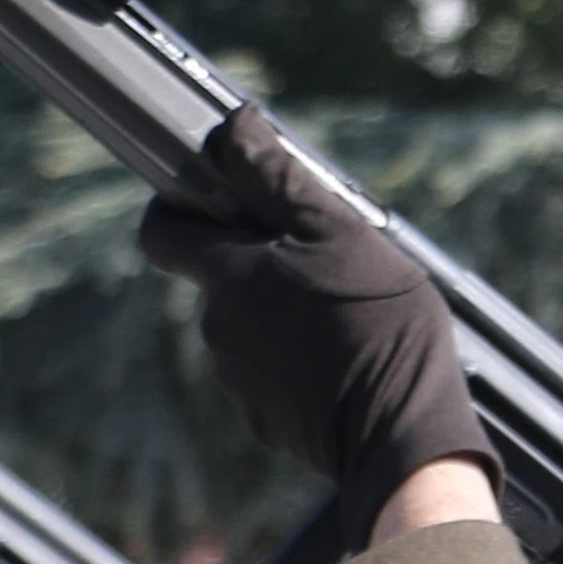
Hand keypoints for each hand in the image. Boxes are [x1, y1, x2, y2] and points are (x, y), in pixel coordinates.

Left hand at [135, 112, 495, 542]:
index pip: (160, 234)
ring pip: (245, 329)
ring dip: (279, 317)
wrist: (401, 435)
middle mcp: (218, 329)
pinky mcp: (262, 420)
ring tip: (341, 321)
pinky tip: (340, 364)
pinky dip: (293, 365)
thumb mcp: (342, 234)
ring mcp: (236, 381)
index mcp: (229, 276)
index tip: (212, 203)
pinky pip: (267, 377)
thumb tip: (234, 128)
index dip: (175, 210)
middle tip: (321, 266)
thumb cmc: (381, 327)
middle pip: (218, 281)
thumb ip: (277, 180)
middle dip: (257, 267)